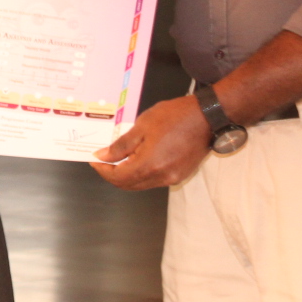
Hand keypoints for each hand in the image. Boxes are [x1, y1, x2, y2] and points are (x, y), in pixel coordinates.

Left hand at [92, 95, 212, 190]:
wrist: (207, 116)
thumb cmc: (176, 116)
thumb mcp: (142, 126)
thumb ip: (121, 145)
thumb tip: (103, 156)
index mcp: (149, 165)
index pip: (118, 177)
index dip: (103, 170)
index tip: (94, 160)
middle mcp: (161, 177)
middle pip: (129, 185)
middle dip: (113, 174)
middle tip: (104, 159)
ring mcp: (172, 178)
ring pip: (141, 184)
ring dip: (128, 174)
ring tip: (121, 156)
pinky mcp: (180, 175)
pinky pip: (154, 180)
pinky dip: (143, 173)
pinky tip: (139, 158)